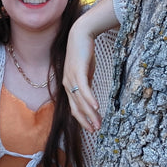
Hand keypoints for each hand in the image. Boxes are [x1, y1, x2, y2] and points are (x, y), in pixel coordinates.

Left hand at [63, 0, 119, 131]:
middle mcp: (67, 84)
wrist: (80, 35)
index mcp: (68, 85)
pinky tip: (97, 107)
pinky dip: (90, 99)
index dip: (82, 119)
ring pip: (80, 101)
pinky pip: (84, 88)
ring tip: (98, 124)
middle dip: (86, 121)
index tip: (92, 128)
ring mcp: (71, 78)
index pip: (74, 107)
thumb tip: (91, 97)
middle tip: (96, 131)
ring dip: (90, 114)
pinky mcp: (78, 71)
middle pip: (76, 107)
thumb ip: (86, 84)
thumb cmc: (83, 53)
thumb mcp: (85, 72)